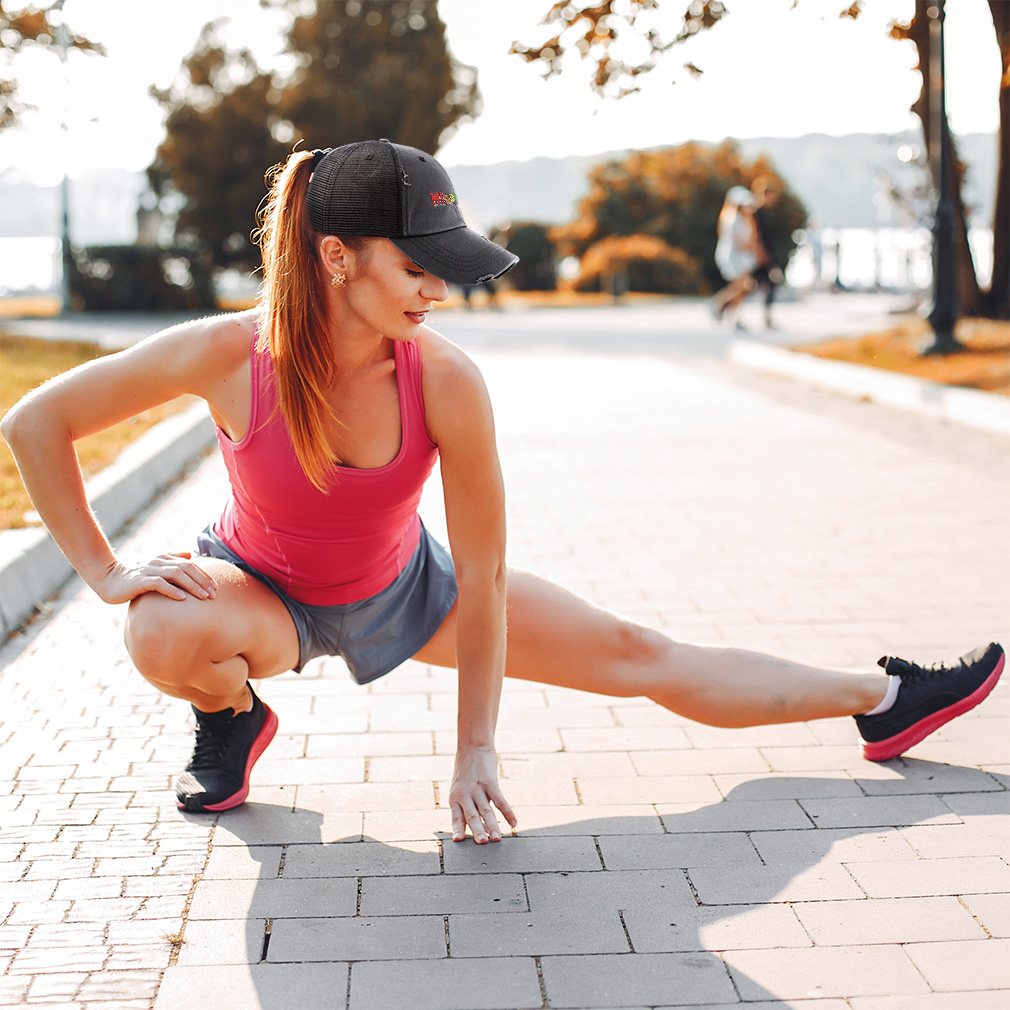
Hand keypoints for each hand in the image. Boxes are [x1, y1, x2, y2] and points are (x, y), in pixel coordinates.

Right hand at [93, 552, 217, 604]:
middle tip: (214, 594)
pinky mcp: (139, 581)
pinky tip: (182, 598)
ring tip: (203, 596)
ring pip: (176, 574)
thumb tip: (190, 555)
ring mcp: (149, 570)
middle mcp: (158, 562)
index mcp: (163, 559)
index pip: (190, 564)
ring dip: (192, 585)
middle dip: (202, 581)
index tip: (216, 587)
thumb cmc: (134, 577)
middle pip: (186, 568)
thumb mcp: (155, 568)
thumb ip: (172, 560)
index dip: (204, 575)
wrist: (108, 580)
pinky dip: (172, 590)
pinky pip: (158, 584)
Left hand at [449, 745, 516, 843]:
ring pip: (486, 810)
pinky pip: (500, 800)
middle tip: (482, 843)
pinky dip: (508, 812)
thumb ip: (465, 805)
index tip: (458, 841)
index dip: (457, 828)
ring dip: (493, 825)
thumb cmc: (466, 770)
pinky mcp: (489, 781)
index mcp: (454, 797)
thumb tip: (473, 825)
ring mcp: (477, 787)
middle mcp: (464, 794)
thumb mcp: (459, 787)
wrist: (473, 746)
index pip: (456, 816)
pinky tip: (514, 822)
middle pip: (472, 815)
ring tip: (497, 838)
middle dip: (477, 831)